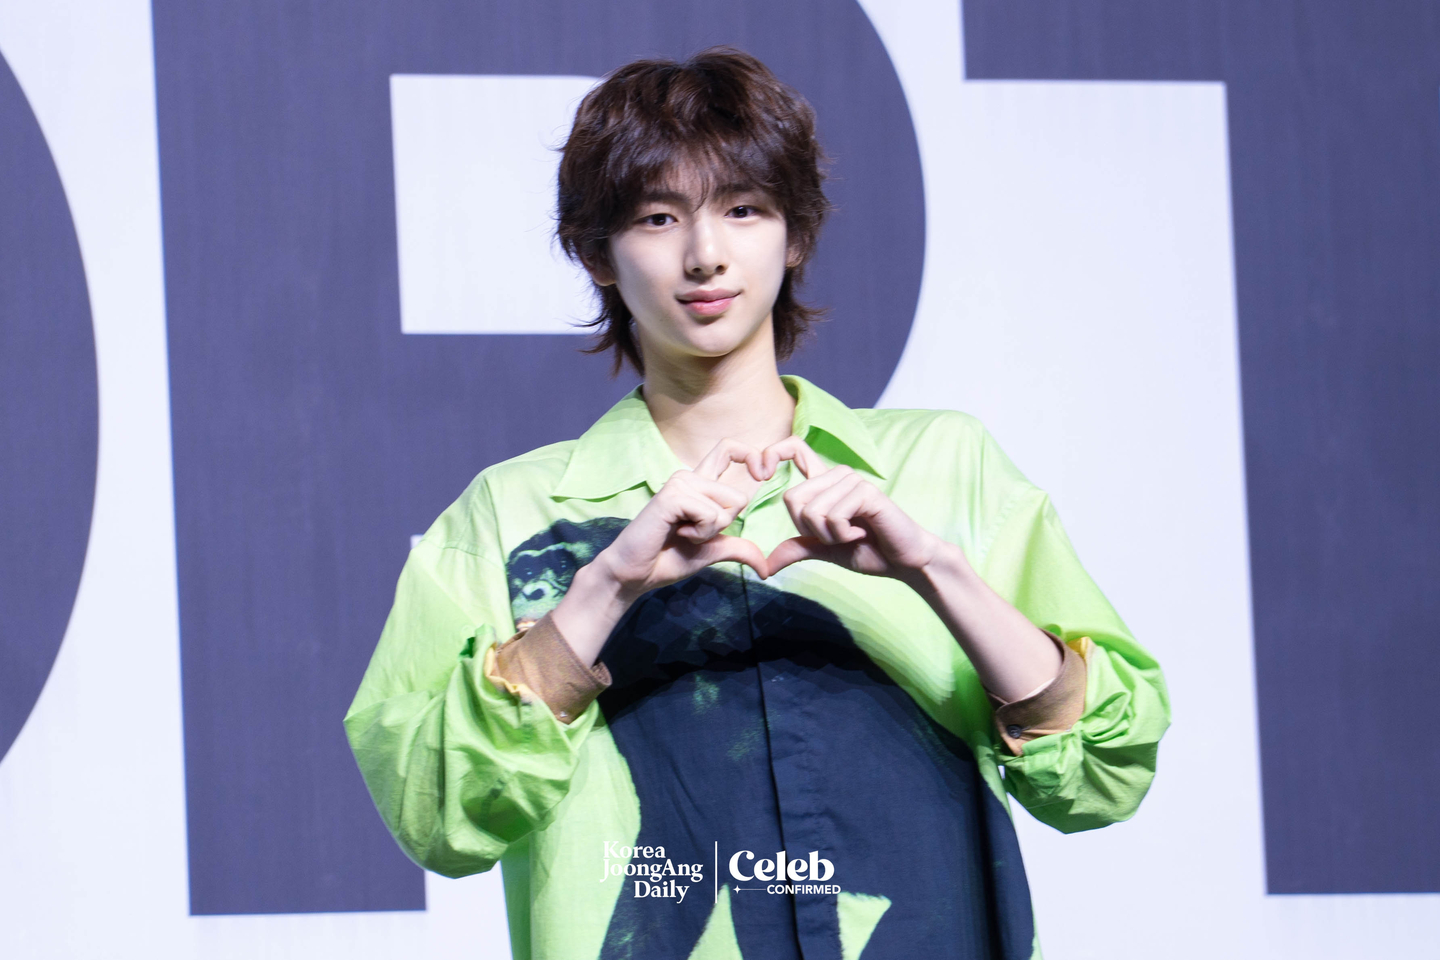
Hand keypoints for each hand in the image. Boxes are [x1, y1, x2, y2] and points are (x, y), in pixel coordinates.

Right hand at [590, 438, 770, 600]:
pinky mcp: (672, 496)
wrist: (636, 574)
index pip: (729, 449)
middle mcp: (689, 477)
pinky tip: (676, 533)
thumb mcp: (712, 551)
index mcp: (699, 484)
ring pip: (726, 507)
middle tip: (693, 532)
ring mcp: (680, 483)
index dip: (752, 455)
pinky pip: (710, 515)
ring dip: (710, 532)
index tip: (763, 475)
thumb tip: (765, 568)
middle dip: (724, 526)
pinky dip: (701, 533)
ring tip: (682, 533)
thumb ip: (738, 549)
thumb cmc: (668, 558)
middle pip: (737, 496)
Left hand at [764, 436, 945, 581]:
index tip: (761, 474)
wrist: (904, 562)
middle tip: (837, 535)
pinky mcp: (866, 492)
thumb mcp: (825, 551)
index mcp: (825, 483)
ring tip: (853, 533)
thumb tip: (765, 565)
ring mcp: (852, 481)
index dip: (772, 453)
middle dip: (808, 529)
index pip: (794, 449)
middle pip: (792, 498)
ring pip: (812, 511)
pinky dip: (843, 534)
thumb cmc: (870, 551)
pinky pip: (833, 516)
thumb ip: (797, 549)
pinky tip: (863, 531)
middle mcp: (837, 475)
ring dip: (829, 535)